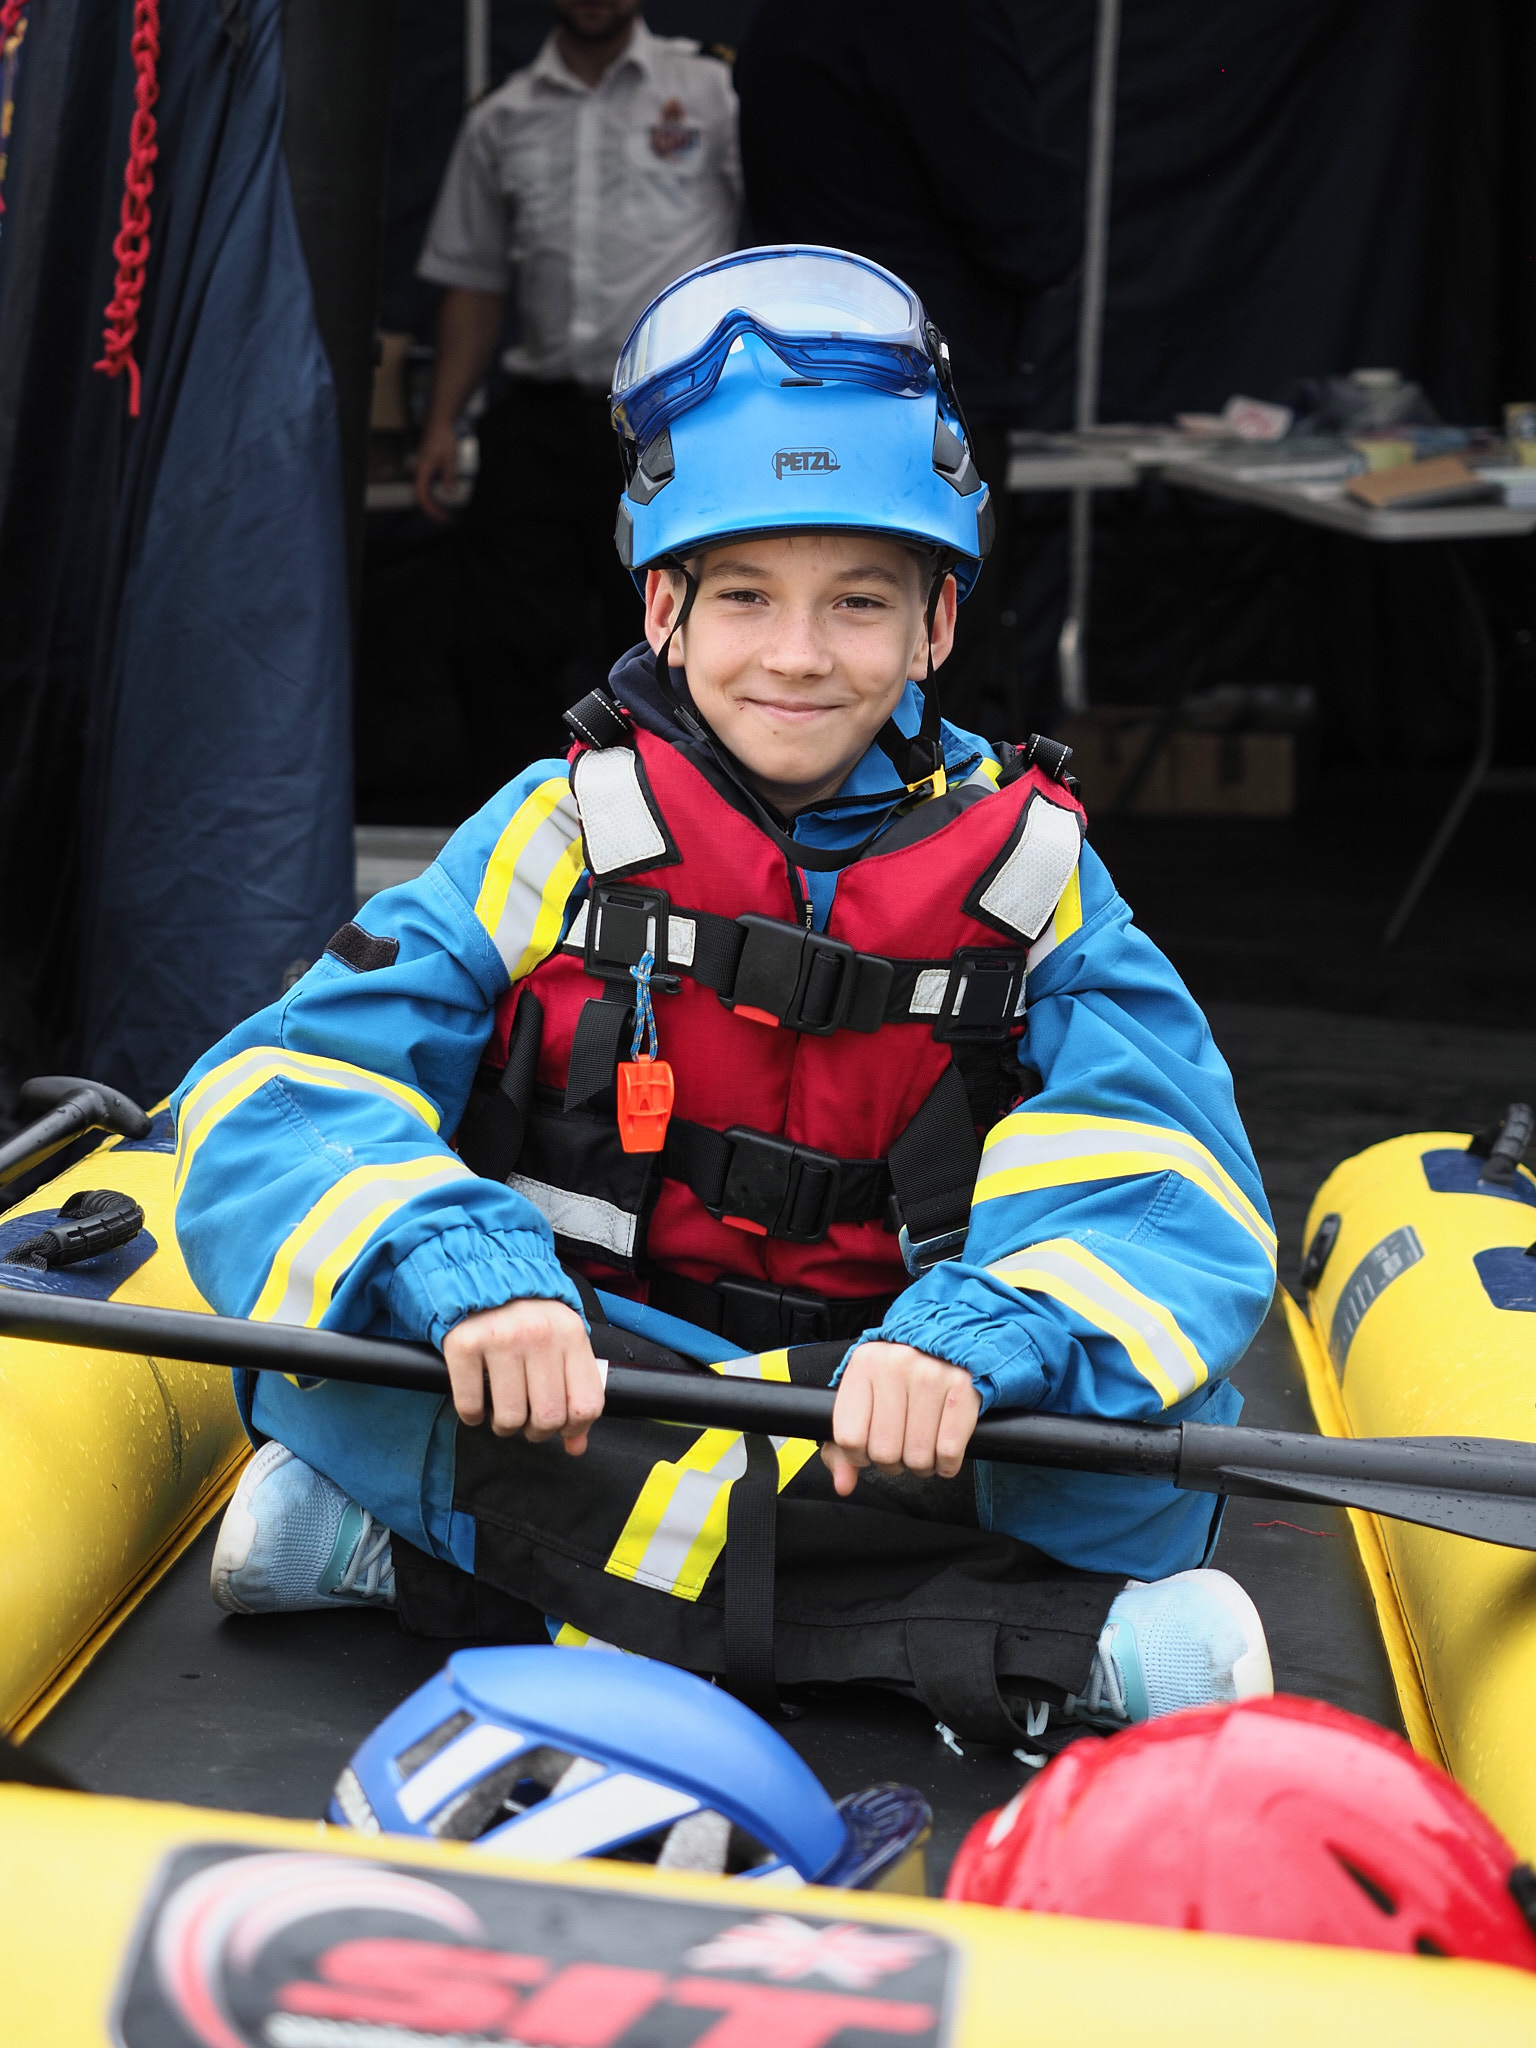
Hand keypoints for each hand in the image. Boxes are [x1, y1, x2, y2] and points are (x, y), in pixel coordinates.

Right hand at [414, 418, 460, 520]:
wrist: (438, 423)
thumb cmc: (443, 438)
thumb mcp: (450, 458)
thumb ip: (448, 475)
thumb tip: (448, 493)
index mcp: (422, 470)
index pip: (422, 496)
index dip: (430, 509)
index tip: (441, 516)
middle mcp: (419, 472)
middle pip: (421, 498)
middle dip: (432, 510)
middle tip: (446, 519)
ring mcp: (421, 471)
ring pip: (423, 494)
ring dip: (433, 505)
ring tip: (445, 513)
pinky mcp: (426, 469)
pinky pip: (426, 488)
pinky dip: (433, 497)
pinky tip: (443, 501)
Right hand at [442, 1299, 603, 1452]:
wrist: (480, 1274)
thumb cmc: (525, 1315)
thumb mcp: (560, 1343)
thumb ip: (573, 1391)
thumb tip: (576, 1445)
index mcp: (570, 1333)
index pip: (586, 1405)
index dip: (572, 1428)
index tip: (559, 1427)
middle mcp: (539, 1334)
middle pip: (548, 1417)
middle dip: (535, 1431)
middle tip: (524, 1420)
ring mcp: (501, 1338)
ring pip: (510, 1418)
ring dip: (503, 1426)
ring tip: (499, 1409)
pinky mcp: (464, 1344)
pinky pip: (470, 1407)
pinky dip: (472, 1414)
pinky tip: (476, 1401)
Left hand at [822, 1341, 979, 1496]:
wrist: (950, 1340)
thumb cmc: (901, 1376)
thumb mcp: (866, 1397)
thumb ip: (842, 1446)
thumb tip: (844, 1485)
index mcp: (864, 1364)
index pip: (849, 1437)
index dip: (860, 1455)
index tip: (871, 1447)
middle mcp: (896, 1365)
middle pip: (884, 1452)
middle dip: (894, 1463)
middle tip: (902, 1449)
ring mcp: (931, 1374)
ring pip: (918, 1457)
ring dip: (922, 1466)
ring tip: (923, 1448)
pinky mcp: (963, 1387)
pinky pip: (950, 1451)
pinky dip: (947, 1464)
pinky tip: (944, 1452)